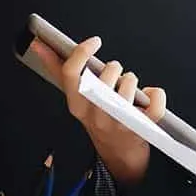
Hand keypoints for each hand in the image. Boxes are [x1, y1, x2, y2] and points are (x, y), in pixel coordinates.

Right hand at [30, 37, 167, 186]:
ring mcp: (119, 123)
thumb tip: (38, 45)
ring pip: (129, 86)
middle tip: (115, 72)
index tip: (95, 41)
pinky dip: (156, 95)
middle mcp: (96, 115)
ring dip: (132, 79)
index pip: (72, 73)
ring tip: (129, 86)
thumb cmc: (98, 119)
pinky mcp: (142, 129)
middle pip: (104, 77)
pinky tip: (149, 94)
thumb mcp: (77, 98)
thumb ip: (58, 70)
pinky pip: (155, 105)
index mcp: (77, 105)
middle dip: (114, 68)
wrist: (119, 154)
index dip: (82, 52)